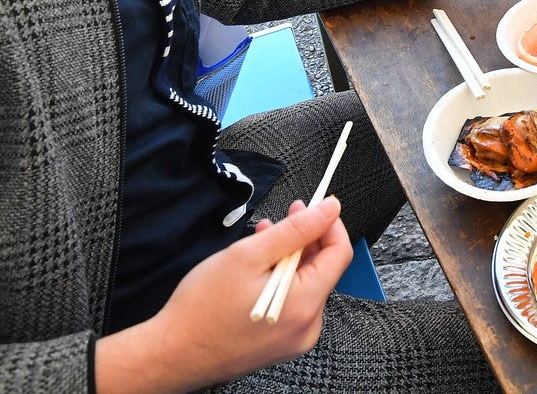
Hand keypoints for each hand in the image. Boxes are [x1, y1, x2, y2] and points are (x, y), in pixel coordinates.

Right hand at [95, 198, 350, 393]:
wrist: (169, 355)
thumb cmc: (202, 307)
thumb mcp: (249, 255)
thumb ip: (295, 230)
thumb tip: (330, 209)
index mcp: (306, 304)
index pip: (340, 254)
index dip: (328, 224)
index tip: (312, 207)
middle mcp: (308, 326)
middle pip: (323, 269)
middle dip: (304, 239)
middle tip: (282, 218)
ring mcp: (294, 339)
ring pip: (305, 285)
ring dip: (289, 258)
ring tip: (262, 240)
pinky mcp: (279, 344)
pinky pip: (292, 304)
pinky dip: (281, 281)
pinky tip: (258, 270)